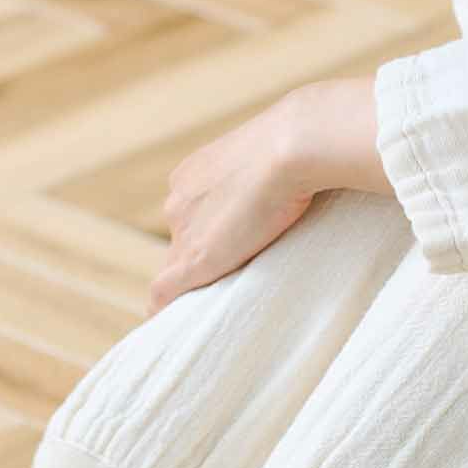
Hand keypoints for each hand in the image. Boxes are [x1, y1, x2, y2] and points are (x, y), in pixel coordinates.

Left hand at [146, 73, 389, 316]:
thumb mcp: (278, 157)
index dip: (212, 234)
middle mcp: (180, 199)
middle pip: (181, 240)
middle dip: (200, 257)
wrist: (295, 146)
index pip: (193, 215)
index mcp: (194, 174)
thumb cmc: (302, 146)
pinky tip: (171, 321)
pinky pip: (165, 289)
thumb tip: (288, 191)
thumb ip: (269, 176)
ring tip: (214, 300)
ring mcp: (185, 228)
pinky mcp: (195, 257)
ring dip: (191, 281)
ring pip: (176, 263)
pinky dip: (166, 307)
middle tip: (233, 274)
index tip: (234, 246)